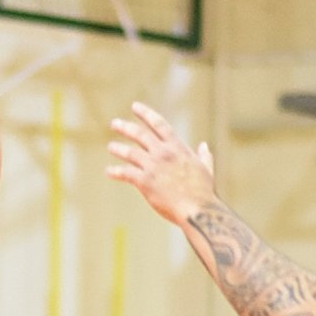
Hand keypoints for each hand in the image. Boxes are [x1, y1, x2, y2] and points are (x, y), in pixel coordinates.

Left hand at [107, 102, 217, 223]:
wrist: (197, 209)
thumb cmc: (203, 191)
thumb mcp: (206, 169)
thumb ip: (204, 156)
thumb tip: (204, 146)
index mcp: (178, 147)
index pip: (159, 124)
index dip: (146, 114)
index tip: (135, 106)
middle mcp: (163, 153)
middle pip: (140, 134)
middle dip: (126, 127)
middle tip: (114, 123)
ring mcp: (153, 167)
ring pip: (130, 153)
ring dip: (118, 148)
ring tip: (111, 146)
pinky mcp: (145, 182)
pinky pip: (126, 173)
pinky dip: (115, 172)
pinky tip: (109, 172)